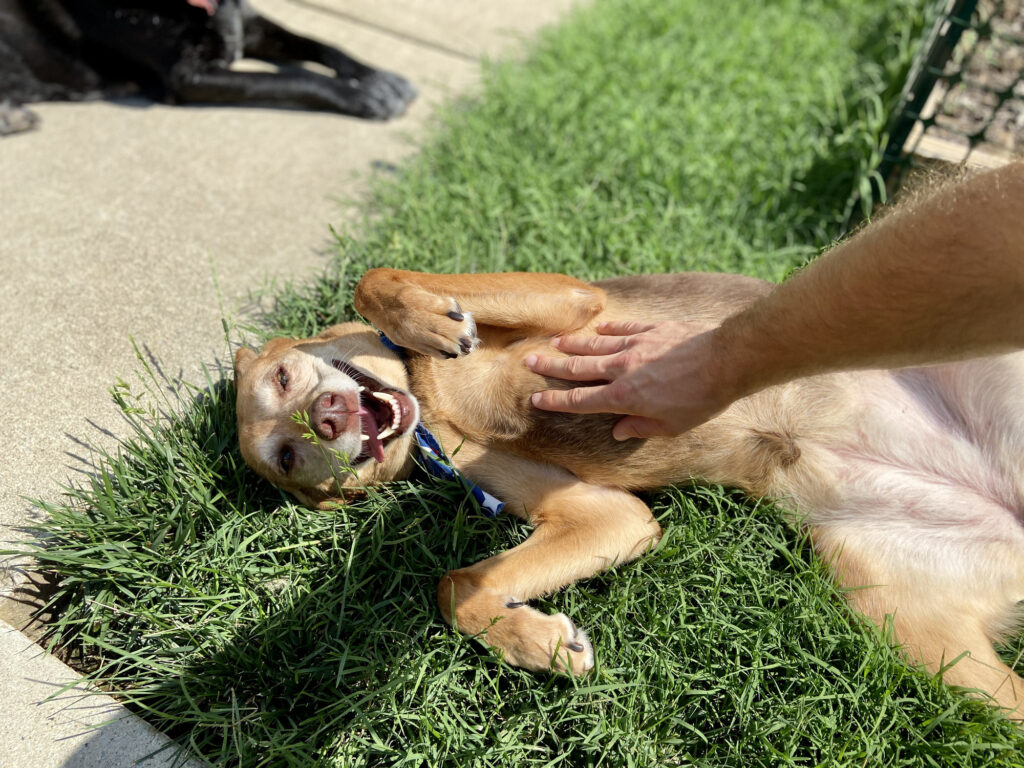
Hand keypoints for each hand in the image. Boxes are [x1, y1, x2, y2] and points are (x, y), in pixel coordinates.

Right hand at [525, 320, 734, 439]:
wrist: (724, 362)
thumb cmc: (700, 399)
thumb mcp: (670, 427)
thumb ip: (640, 428)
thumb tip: (618, 430)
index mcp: (624, 397)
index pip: (581, 400)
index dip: (556, 401)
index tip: (536, 399)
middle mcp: (622, 369)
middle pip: (578, 368)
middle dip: (551, 366)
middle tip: (529, 361)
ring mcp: (635, 346)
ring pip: (595, 345)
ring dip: (573, 345)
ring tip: (554, 342)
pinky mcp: (652, 330)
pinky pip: (624, 328)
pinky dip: (609, 329)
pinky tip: (599, 329)